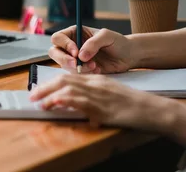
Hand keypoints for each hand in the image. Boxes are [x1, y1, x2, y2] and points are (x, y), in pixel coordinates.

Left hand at [28, 74, 182, 130]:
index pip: (70, 76)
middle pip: (65, 79)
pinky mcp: (102, 106)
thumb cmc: (134, 106)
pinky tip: (54, 103)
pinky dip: (64, 101)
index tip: (40, 89)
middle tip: (32, 94)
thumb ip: (93, 99)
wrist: (153, 109)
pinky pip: (79, 100)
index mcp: (97, 80)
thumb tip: (75, 107)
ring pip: (68, 88)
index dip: (53, 82)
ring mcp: (98, 94)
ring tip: (38, 102)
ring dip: (50, 94)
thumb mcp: (110, 98)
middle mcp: (96, 84)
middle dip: (46, 86)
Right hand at [48, 26, 132, 73]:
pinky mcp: (80, 70)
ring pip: (64, 65)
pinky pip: (74, 74)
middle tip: (76, 64)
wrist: (128, 56)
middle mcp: (71, 46)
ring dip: (78, 68)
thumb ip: (93, 43)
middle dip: (64, 59)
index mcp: (74, 33)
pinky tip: (97, 69)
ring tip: (95, 66)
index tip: (76, 52)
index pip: (58, 38)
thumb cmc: (118, 42)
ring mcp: (74, 59)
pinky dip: (84, 73)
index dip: (64, 45)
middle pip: (54, 52)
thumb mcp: (107, 36)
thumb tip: (80, 56)